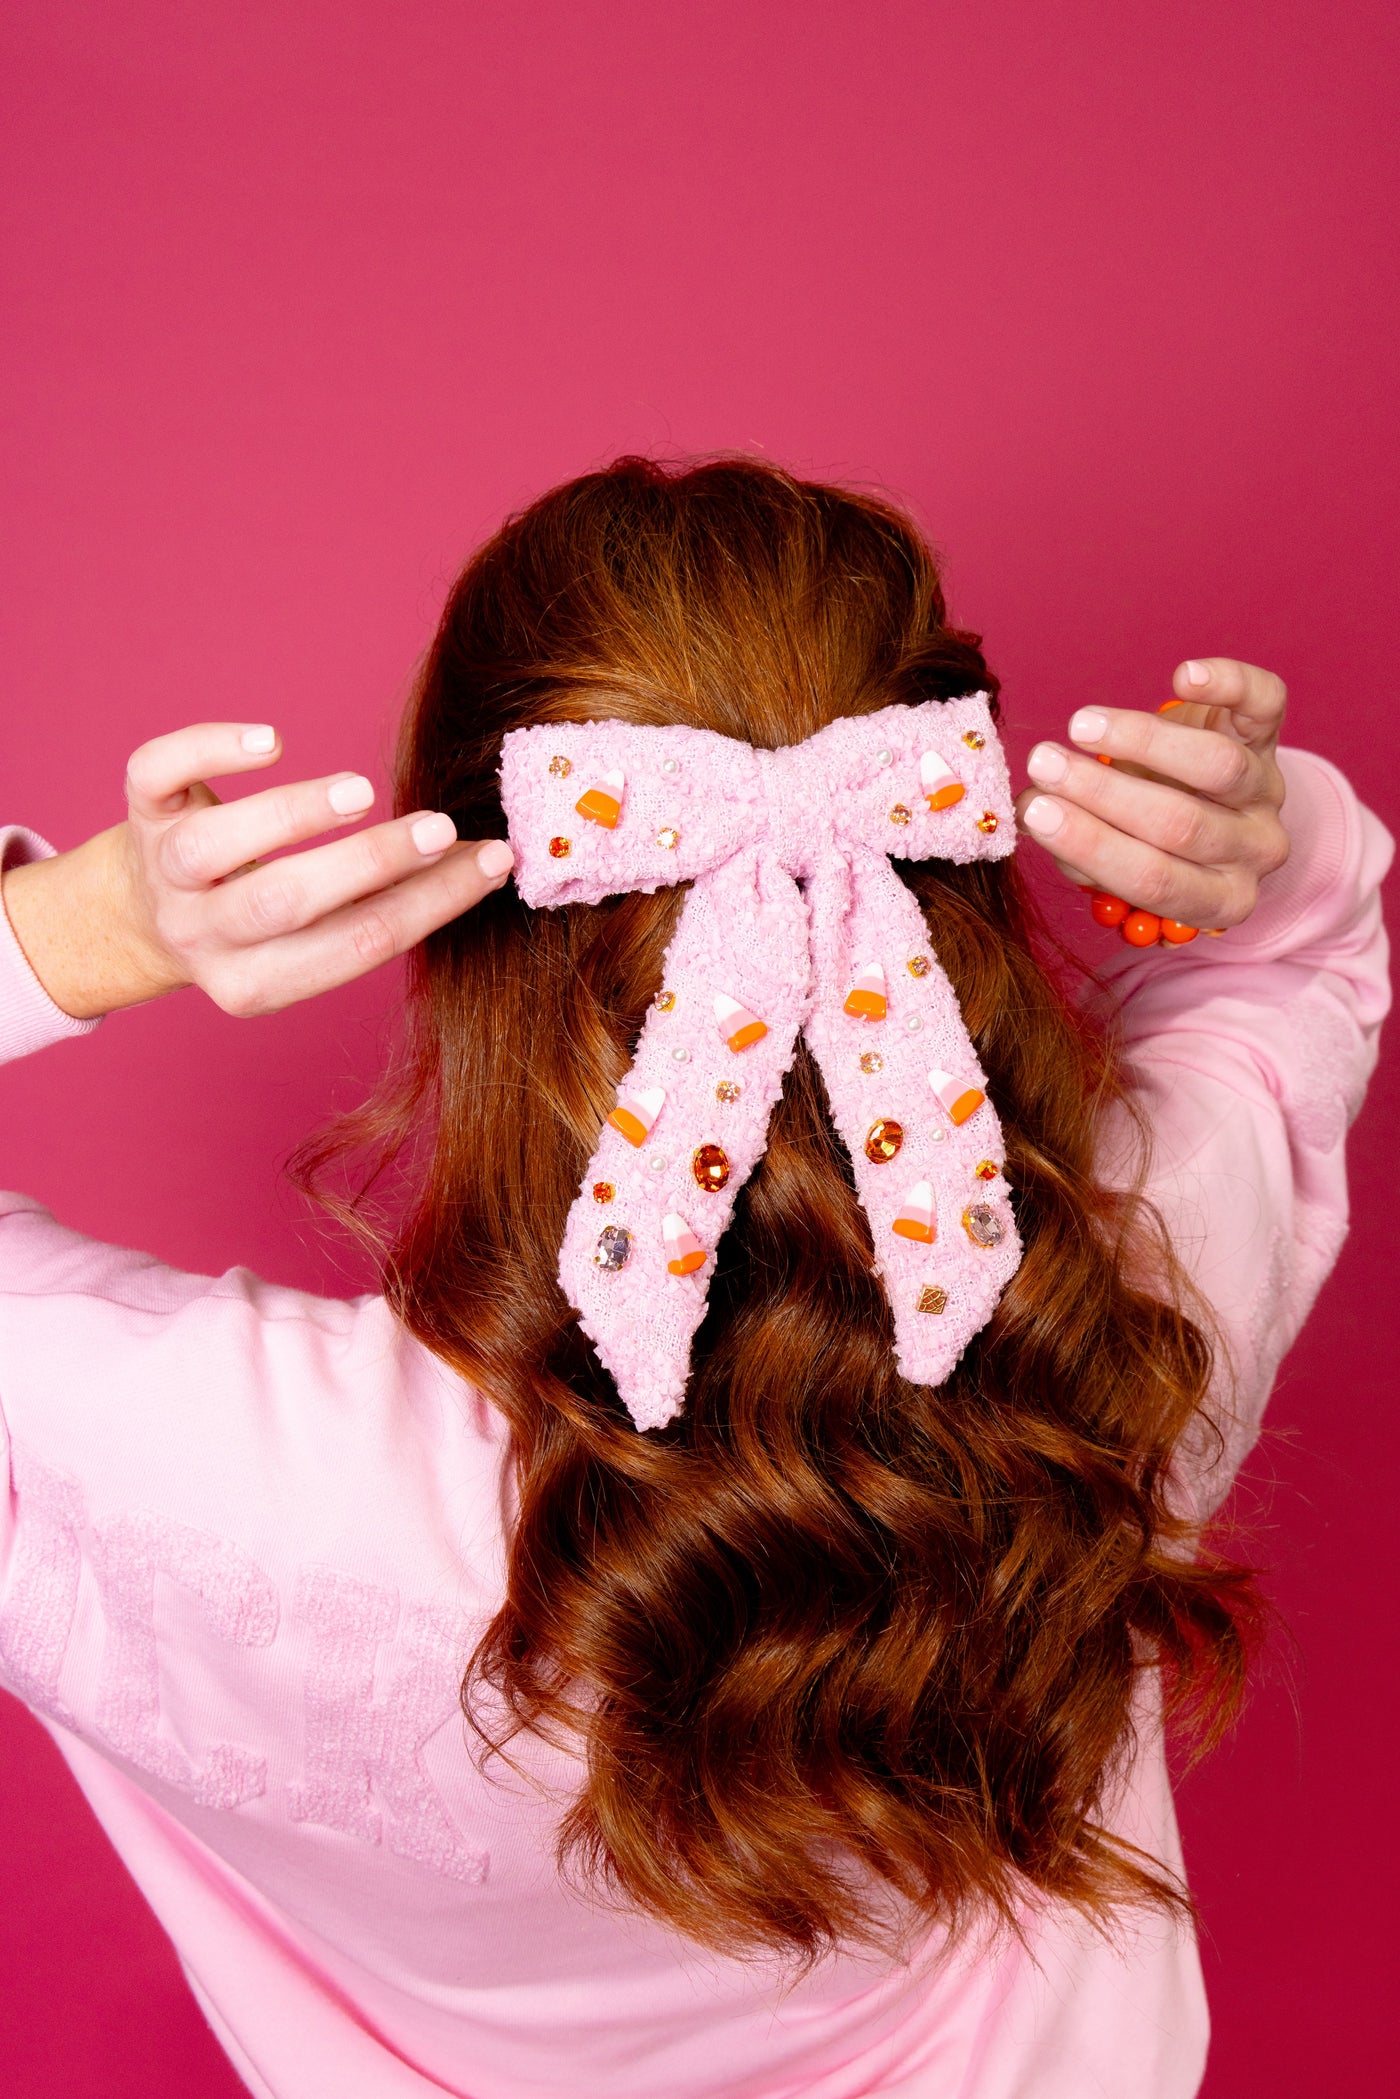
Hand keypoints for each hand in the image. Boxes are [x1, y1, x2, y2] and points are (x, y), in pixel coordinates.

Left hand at [2, 722, 512, 1019]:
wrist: (141, 912)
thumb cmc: (261, 918)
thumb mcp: (310, 936)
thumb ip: (378, 905)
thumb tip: (486, 860)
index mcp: (256, 982)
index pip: (357, 945)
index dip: (432, 902)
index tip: (493, 859)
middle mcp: (204, 934)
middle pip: (283, 904)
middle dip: (368, 863)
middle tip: (439, 827)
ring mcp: (164, 872)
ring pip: (213, 847)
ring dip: (292, 813)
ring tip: (361, 790)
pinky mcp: (141, 810)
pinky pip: (158, 775)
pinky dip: (208, 752)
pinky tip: (271, 740)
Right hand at [1014, 658, 1289, 930]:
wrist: (1209, 802)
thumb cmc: (1149, 839)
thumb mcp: (1117, 858)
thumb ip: (1075, 845)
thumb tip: (1032, 810)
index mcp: (1217, 898)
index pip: (1155, 880)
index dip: (1093, 846)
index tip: (1037, 812)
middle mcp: (1253, 850)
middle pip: (1182, 825)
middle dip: (1104, 792)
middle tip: (1044, 762)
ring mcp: (1267, 791)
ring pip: (1218, 766)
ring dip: (1143, 741)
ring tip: (1081, 726)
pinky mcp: (1270, 733)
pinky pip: (1265, 702)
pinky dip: (1228, 684)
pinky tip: (1183, 676)